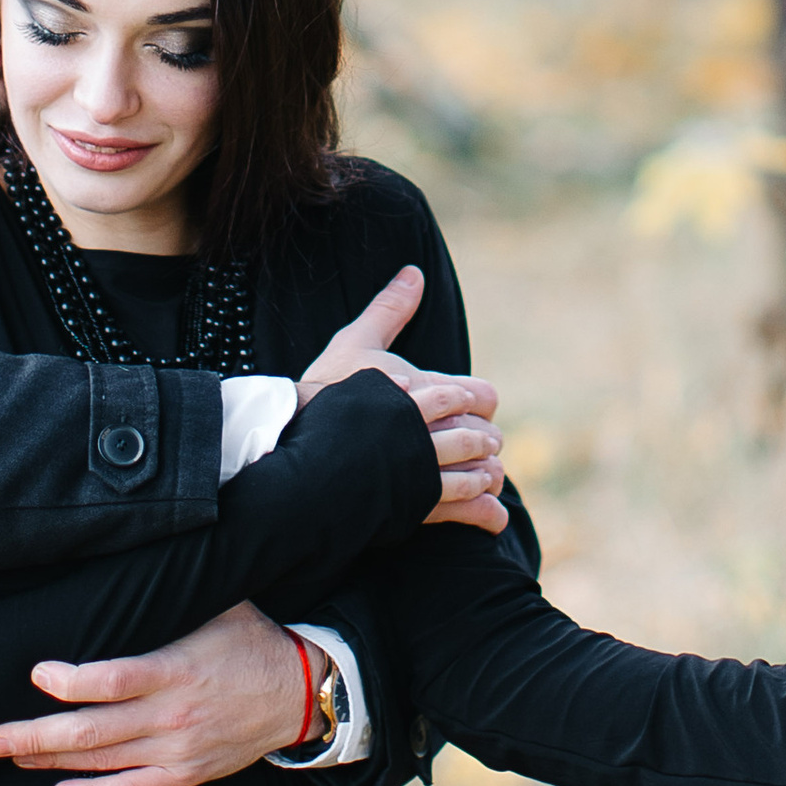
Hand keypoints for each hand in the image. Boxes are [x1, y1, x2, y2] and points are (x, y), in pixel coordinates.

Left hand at [0, 602, 314, 785]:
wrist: (299, 694)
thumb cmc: (251, 642)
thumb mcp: (218, 605)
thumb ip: (172, 593)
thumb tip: (135, 549)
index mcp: (175, 670)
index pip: (112, 681)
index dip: (69, 683)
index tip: (38, 674)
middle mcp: (170, 716)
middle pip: (91, 731)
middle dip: (35, 735)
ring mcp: (176, 750)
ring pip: (101, 762)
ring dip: (50, 759)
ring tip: (12, 752)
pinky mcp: (184, 774)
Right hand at [298, 262, 507, 532]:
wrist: (296, 454)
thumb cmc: (326, 395)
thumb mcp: (354, 344)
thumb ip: (389, 310)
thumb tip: (413, 272)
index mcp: (429, 391)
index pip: (483, 397)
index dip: (478, 402)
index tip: (465, 406)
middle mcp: (435, 432)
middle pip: (486, 437)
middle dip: (483, 440)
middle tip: (476, 443)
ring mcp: (428, 471)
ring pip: (481, 474)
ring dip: (485, 475)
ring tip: (481, 474)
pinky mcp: (418, 505)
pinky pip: (469, 509)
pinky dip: (485, 512)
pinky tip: (490, 513)